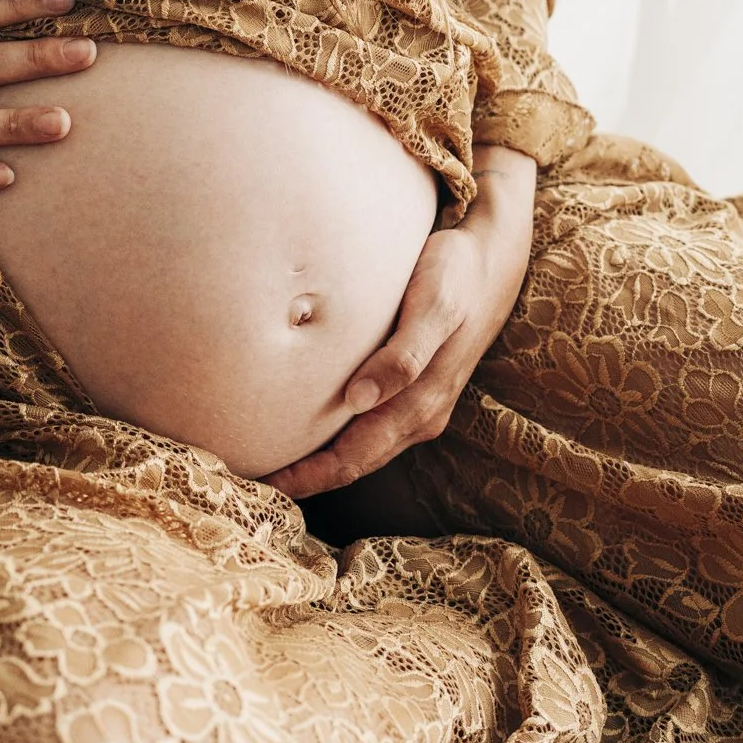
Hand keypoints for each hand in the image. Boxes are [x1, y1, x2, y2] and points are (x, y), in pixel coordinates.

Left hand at [269, 144, 536, 498]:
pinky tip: (308, 429)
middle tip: (251, 482)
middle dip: (308, 478)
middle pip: (354, 462)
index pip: (355, 457)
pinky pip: (368, 427)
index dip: (312, 476)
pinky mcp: (411, 388)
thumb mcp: (435, 308)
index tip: (267, 484)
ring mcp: (416, 405)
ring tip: (272, 464)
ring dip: (320, 462)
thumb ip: (402, 355)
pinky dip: (336, 438)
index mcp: (421, 404)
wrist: (491, 259)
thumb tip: (358, 400)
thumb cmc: (456, 275)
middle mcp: (419, 415)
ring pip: (361, 449)